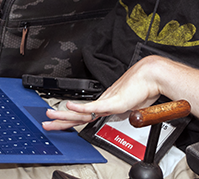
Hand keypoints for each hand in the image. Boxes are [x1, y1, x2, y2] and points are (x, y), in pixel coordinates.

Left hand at [42, 56, 163, 130]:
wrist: (152, 76)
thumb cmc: (144, 88)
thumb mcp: (131, 107)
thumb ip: (125, 112)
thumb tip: (125, 118)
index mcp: (106, 104)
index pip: (84, 116)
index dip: (70, 120)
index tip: (59, 123)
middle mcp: (103, 102)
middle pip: (78, 114)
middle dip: (61, 119)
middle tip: (46, 121)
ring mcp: (107, 101)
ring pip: (81, 111)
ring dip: (64, 114)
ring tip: (50, 115)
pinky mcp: (114, 101)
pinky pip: (95, 106)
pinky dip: (81, 107)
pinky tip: (70, 106)